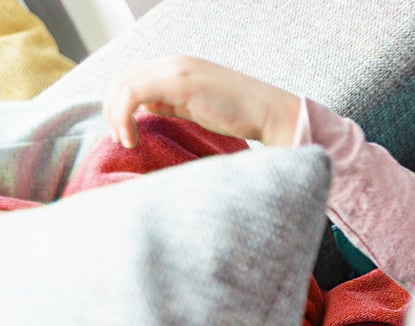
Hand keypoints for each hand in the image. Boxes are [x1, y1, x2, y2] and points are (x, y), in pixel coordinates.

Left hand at [103, 56, 299, 148]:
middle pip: (121, 79)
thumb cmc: (240, 115)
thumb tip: (146, 106)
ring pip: (122, 85)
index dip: (118, 106)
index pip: (131, 79)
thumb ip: (170, 102)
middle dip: (112, 111)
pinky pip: (133, 94)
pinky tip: (133, 138)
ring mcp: (175, 69)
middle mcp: (172, 62)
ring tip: (126, 141)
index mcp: (176, 66)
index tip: (125, 134)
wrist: (269, 112)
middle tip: (121, 140)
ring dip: (115, 115)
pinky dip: (123, 117)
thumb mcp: (196, 106)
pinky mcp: (178, 82)